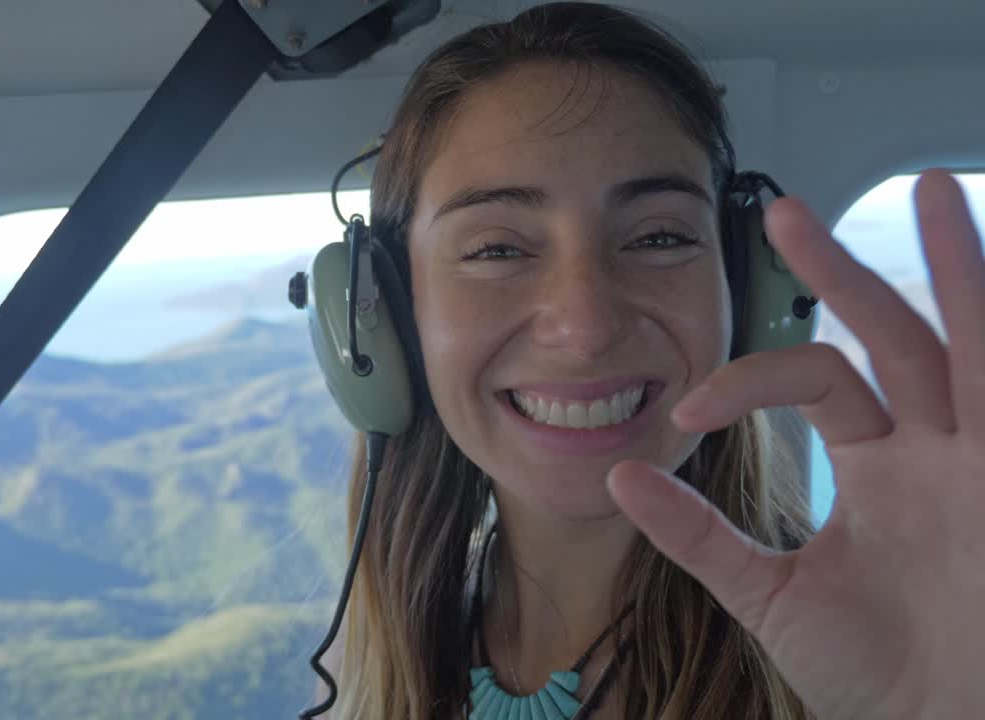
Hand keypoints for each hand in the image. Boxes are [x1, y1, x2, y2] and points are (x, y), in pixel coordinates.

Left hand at [606, 169, 984, 719]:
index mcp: (878, 464)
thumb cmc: (875, 671)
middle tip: (786, 210)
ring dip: (952, 265)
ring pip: (963, 341)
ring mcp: (977, 458)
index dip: (748, 379)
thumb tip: (620, 474)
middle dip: (841, 272)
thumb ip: (696, 536)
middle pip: (889, 334)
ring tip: (930, 189)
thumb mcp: (768, 593)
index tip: (686, 411)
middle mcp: (933, 447)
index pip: (817, 378)